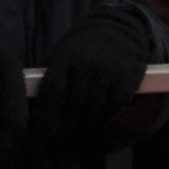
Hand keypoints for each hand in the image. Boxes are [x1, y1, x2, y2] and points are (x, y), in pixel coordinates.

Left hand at [36, 12, 152, 139]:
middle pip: (74, 105)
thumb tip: (41, 120)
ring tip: (83, 137)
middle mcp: (86, 63)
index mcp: (64, 58)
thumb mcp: (62, 57)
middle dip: (68, 127)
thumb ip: (53, 83)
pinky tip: (102, 125)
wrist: (117, 29)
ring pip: (95, 110)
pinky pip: (115, 107)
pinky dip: (108, 120)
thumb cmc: (81, 52)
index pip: (52, 90)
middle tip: (64, 139)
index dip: (46, 116)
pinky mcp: (127, 77)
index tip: (43, 134)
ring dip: (88, 128)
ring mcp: (108, 70)